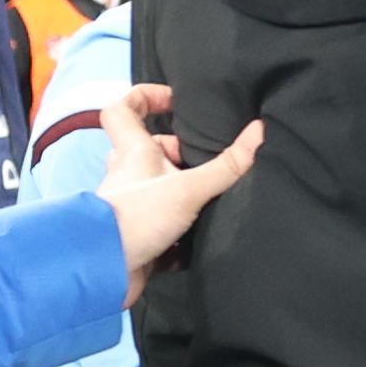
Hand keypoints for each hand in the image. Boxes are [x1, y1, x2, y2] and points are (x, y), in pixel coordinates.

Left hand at [96, 82, 267, 288]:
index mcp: (133, 152)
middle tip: (205, 161)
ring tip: (211, 197)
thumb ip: (226, 165)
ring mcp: (130, 206)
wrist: (106, 270)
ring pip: (157, 187)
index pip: (122, 109)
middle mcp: (127, 175)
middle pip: (148, 150)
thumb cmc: (138, 217)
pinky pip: (160, 224)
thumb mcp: (189, 188)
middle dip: (178, 153)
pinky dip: (179, 230)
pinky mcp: (136, 234)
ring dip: (181, 191)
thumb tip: (259, 131)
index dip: (145, 97)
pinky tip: (200, 237)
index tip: (175, 103)